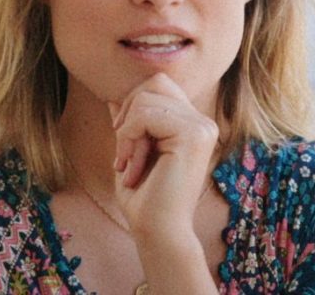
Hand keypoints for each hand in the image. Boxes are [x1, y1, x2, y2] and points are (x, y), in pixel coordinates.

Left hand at [107, 73, 219, 243]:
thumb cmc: (144, 197)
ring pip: (145, 99)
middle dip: (128, 113)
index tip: (123, 141)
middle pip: (154, 83)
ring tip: (128, 163)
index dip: (133, 105)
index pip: (160, 85)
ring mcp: (202, 127)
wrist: (157, 230)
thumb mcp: (132, 150)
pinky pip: (145, 115)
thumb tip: (112, 96)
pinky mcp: (193, 135)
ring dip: (126, 132)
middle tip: (123, 151)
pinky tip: (131, 165)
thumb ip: (130, 123)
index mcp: (193, 123)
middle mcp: (203, 122)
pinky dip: (128, 138)